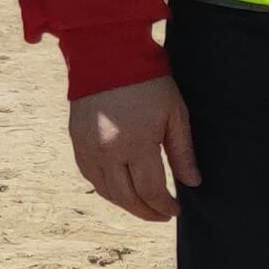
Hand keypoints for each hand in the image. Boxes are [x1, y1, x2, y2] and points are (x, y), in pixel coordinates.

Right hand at [69, 76, 199, 221]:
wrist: (107, 54)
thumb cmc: (148, 82)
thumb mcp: (174, 114)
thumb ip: (182, 152)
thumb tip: (192, 182)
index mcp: (136, 144)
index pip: (151, 191)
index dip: (165, 205)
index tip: (176, 209)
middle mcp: (107, 151)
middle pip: (126, 197)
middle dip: (146, 211)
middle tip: (161, 214)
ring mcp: (88, 147)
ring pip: (105, 191)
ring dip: (125, 203)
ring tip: (142, 205)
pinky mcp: (76, 141)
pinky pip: (89, 175)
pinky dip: (105, 188)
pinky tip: (119, 188)